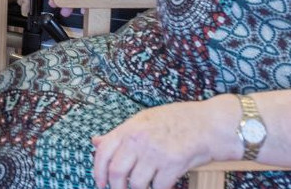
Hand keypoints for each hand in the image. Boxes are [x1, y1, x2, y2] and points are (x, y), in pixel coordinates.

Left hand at [92, 103, 217, 188]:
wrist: (207, 124)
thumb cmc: (175, 121)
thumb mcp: (143, 120)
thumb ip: (119, 134)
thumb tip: (95, 142)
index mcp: (129, 128)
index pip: (104, 152)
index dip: (98, 172)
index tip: (100, 184)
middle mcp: (139, 139)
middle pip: (117, 172)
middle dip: (116, 188)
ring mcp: (155, 152)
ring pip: (136, 184)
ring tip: (144, 187)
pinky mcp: (172, 165)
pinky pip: (158, 188)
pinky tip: (162, 185)